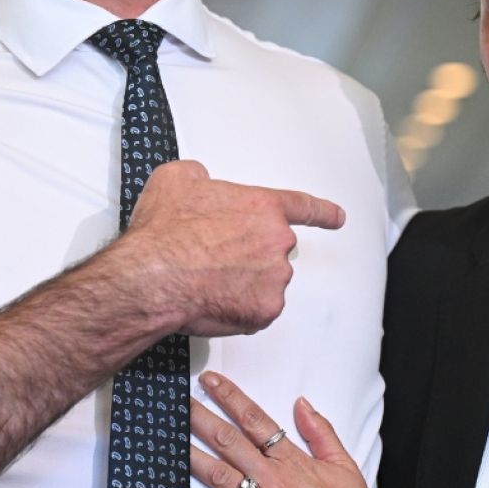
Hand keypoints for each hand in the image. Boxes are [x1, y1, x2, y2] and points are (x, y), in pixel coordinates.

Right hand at [115, 161, 345, 336]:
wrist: (151, 277)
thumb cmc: (164, 233)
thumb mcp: (177, 179)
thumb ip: (201, 176)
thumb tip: (203, 182)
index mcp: (261, 206)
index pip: (302, 207)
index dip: (322, 213)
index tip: (336, 218)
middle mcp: (276, 241)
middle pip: (271, 249)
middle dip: (248, 255)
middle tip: (213, 259)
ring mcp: (274, 278)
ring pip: (264, 282)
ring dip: (243, 282)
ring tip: (206, 279)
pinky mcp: (265, 310)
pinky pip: (256, 310)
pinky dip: (238, 308)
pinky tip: (211, 298)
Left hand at [190, 371, 383, 487]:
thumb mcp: (344, 465)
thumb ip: (321, 432)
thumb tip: (301, 403)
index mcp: (294, 462)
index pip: (256, 421)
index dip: (230, 398)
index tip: (211, 383)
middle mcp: (275, 483)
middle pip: (231, 443)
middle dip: (202, 419)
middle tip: (180, 404)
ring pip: (221, 478)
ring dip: (194, 457)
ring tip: (171, 440)